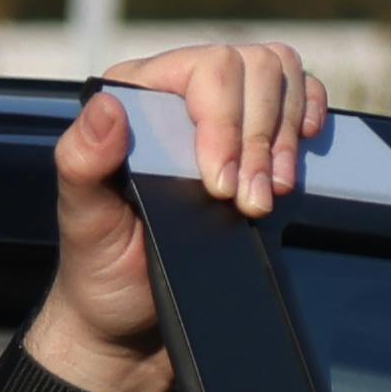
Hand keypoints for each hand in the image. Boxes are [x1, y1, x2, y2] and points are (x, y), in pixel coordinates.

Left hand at [42, 39, 328, 377]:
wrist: (133, 324)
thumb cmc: (101, 269)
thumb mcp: (82, 221)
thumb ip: (82, 161)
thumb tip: (108, 107)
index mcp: (137, 93)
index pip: (208, 69)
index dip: (226, 123)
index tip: (220, 187)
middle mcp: (182, 90)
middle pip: (254, 67)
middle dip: (260, 137)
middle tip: (249, 203)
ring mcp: (225, 111)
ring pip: (282, 74)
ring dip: (286, 136)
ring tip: (267, 196)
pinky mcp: (257, 137)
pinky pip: (300, 96)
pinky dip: (308, 119)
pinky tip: (295, 158)